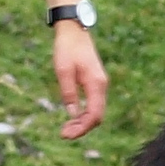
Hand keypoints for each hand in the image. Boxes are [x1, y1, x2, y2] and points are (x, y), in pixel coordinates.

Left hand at [51, 20, 107, 136]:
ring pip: (95, 111)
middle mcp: (101, 86)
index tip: (67, 135)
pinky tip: (72, 118)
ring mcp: (99, 85)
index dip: (82, 128)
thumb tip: (71, 114)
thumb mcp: (63, 70)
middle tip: (63, 134)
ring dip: (82, 123)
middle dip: (81, 128)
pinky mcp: (94, 83)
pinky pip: (93, 104)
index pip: (94, 114)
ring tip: (65, 129)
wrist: (74, 30)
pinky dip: (83, 114)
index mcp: (96, 83)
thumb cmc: (67, 48)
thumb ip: (68, 92)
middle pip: (97, 116)